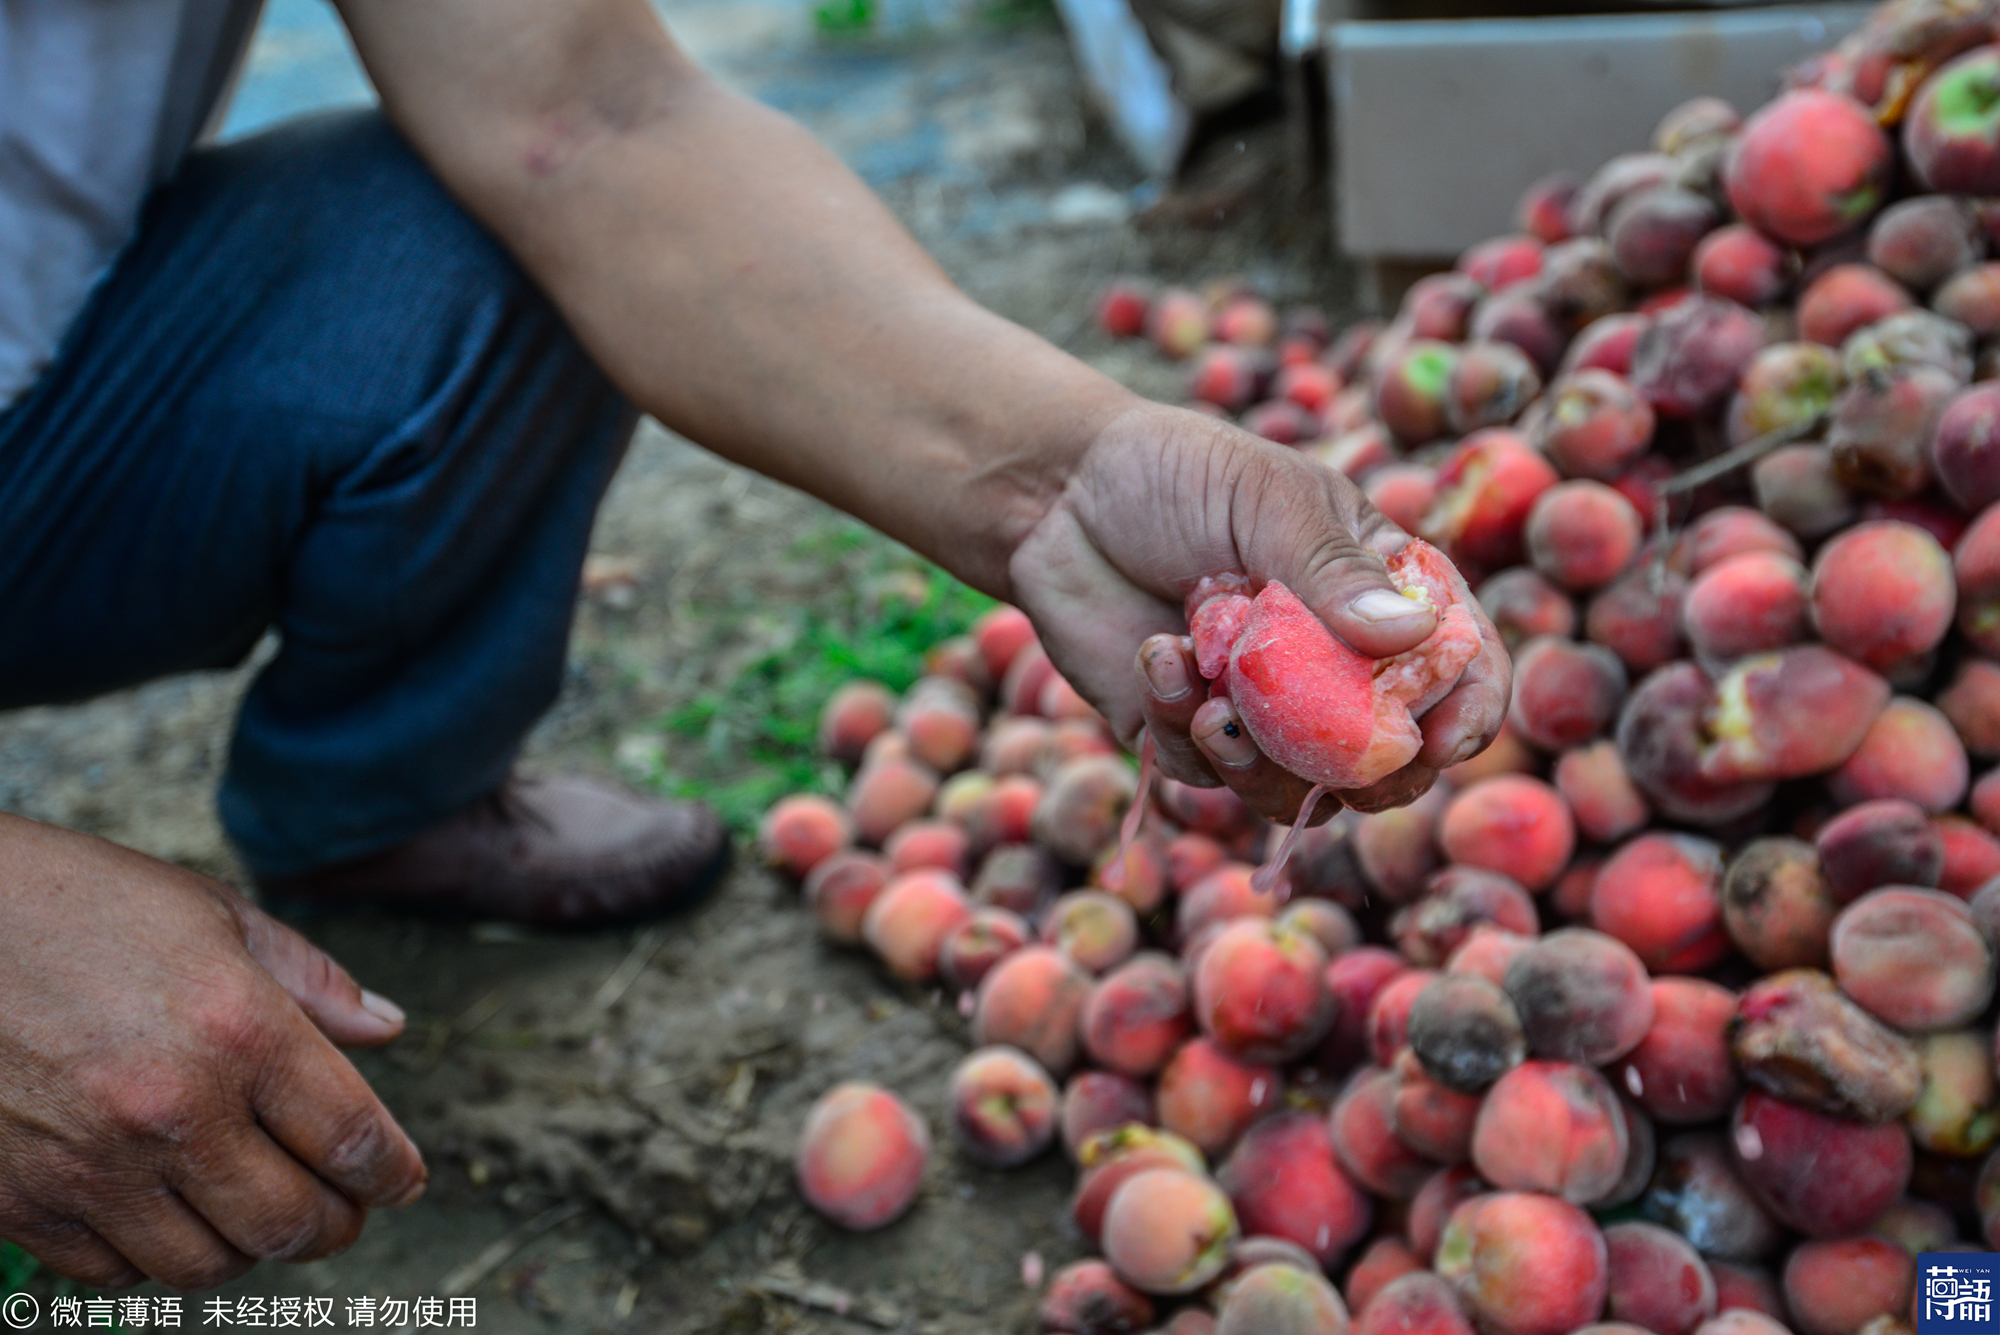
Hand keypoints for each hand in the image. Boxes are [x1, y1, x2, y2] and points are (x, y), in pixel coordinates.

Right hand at [0, 815, 425, 1288]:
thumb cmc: (75, 903)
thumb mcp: (214, 915)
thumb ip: (312, 982)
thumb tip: (387, 1028)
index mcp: (238, 1030)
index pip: (354, 1137)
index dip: (394, 1171)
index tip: (403, 1179)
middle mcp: (172, 1110)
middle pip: (292, 1223)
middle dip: (335, 1223)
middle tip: (342, 1207)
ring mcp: (90, 1166)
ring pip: (207, 1265)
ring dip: (248, 1246)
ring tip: (255, 1209)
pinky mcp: (19, 1201)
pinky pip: (113, 1274)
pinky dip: (154, 1258)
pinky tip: (167, 1212)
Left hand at [1007, 401, 1510, 821]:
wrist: (1057, 495)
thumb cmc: (1175, 475)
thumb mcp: (1267, 500)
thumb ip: (1333, 570)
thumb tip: (1410, 634)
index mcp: (1377, 596)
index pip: (1459, 667)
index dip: (1466, 711)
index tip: (1440, 738)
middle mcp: (1330, 662)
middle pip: (1388, 758)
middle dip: (1361, 770)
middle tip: (1321, 751)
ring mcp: (1260, 707)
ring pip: (1297, 790)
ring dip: (1260, 763)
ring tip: (1213, 704)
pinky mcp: (1187, 732)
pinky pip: (1204, 772)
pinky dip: (1182, 725)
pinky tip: (1156, 657)